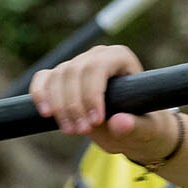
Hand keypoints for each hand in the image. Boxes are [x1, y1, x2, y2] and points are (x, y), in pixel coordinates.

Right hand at [30, 44, 177, 164]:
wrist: (132, 128)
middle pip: (74, 72)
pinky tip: (46, 113)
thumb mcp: (147, 130)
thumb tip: (120, 122)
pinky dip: (40, 94)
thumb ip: (136, 127)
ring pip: (57, 77)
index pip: (98, 68)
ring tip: (71, 130)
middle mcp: (97, 55)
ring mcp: (77, 64)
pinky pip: (43, 79)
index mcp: (120, 57)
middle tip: (81, 131)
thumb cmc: (144, 125)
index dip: (92, 94)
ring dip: (59, 106)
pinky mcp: (61, 76)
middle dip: (74, 104)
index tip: (95, 122)